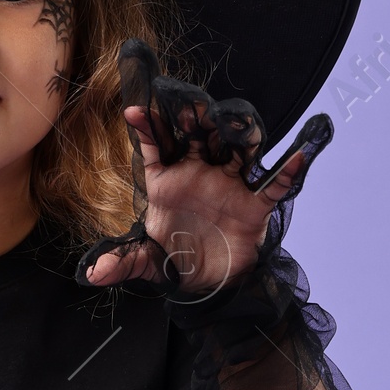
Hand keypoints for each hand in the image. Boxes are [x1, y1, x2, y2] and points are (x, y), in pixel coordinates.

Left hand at [84, 48, 315, 300]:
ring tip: (237, 121)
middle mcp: (199, 174)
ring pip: (237, 152)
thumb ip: (122, 261)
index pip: (155, 147)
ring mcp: (229, 186)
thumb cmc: (175, 260)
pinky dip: (287, 173)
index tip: (133, 110)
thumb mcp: (146, 261)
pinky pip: (273, 186)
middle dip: (195, 120)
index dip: (146, 128)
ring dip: (239, 136)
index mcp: (168, 182)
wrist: (207, 283)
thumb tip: (93, 274)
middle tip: (190, 107)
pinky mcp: (254, 206)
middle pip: (199, 138)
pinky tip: (297, 157)